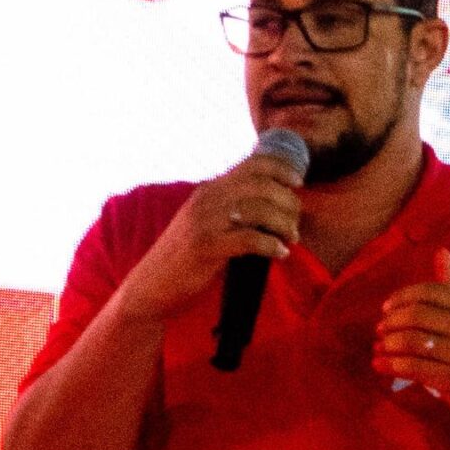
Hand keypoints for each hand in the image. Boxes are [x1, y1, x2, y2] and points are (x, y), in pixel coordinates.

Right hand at [116, 153, 303, 325]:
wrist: (152, 285)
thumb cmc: (185, 258)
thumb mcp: (206, 223)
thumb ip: (230, 209)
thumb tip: (270, 206)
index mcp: (209, 189)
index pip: (251, 164)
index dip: (280, 167)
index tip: (297, 182)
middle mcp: (207, 199)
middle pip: (260, 184)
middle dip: (287, 201)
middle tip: (295, 222)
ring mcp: (205, 222)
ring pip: (258, 209)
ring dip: (283, 223)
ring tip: (291, 239)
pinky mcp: (207, 247)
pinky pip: (249, 239)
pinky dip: (271, 245)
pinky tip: (280, 253)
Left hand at [372, 248, 449, 435]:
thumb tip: (440, 252)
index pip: (431, 291)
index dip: (403, 297)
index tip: (387, 307)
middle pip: (418, 314)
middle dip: (392, 321)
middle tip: (380, 330)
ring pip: (413, 341)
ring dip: (389, 343)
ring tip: (379, 347)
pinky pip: (415, 368)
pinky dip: (392, 365)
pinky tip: (381, 365)